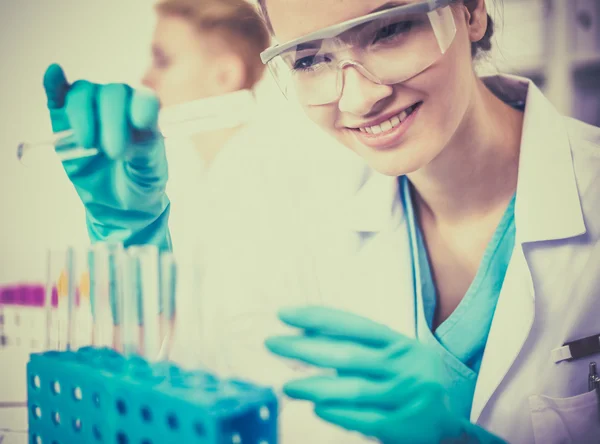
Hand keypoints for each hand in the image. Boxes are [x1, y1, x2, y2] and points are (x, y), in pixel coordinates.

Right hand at [43, 64, 170, 249]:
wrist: (118, 201)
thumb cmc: (140, 180)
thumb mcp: (150, 170)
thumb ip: (147, 147)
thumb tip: (142, 123)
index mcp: (144, 114)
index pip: (144, 99)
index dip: (142, 107)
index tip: (141, 125)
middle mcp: (119, 104)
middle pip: (112, 93)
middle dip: (113, 121)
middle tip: (115, 153)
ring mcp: (91, 108)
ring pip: (84, 93)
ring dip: (84, 115)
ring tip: (89, 145)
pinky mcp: (64, 118)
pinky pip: (58, 94)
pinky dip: (54, 84)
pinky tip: (53, 74)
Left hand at [265, 306, 505, 443]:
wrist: (451, 421)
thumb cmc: (411, 379)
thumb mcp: (393, 355)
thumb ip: (357, 346)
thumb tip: (306, 336)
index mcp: (401, 342)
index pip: (353, 324)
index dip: (317, 318)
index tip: (284, 314)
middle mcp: (404, 365)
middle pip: (347, 355)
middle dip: (304, 349)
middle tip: (272, 344)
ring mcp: (406, 396)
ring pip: (352, 389)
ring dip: (314, 386)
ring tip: (287, 386)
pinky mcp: (404, 427)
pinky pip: (363, 419)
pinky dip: (337, 413)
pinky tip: (316, 408)